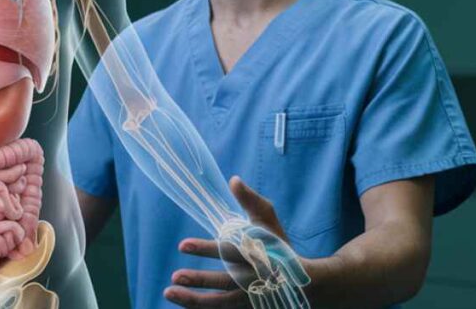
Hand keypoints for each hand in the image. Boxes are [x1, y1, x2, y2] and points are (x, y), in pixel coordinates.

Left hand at [165, 177, 310, 307]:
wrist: (306, 284)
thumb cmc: (280, 248)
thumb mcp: (269, 223)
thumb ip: (251, 201)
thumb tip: (234, 179)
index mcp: (259, 256)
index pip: (230, 251)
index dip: (206, 249)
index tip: (181, 245)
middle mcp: (255, 280)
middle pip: (225, 282)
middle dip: (200, 279)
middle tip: (175, 275)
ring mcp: (251, 299)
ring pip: (220, 304)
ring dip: (193, 300)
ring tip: (169, 291)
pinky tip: (181, 302)